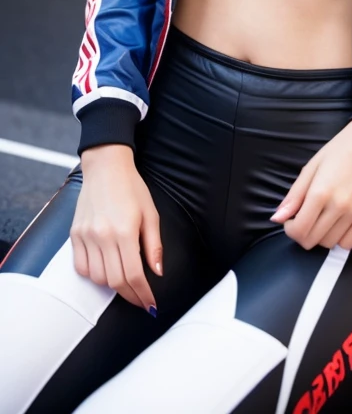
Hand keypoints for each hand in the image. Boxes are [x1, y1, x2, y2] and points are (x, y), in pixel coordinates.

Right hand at [71, 144, 162, 313]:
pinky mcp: (74, 234)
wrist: (106, 167)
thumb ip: (154, 245)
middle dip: (130, 295)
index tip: (150, 305)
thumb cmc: (131, 188)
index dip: (143, 294)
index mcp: (124, 231)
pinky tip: (104, 270)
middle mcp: (102, 236)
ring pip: (97, 278)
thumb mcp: (151, 213)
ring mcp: (86, 236)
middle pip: (115, 281)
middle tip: (140, 298)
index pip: (134, 275)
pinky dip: (93, 275)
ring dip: (112, 286)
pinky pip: (81, 267)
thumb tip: (157, 272)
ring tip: (124, 282)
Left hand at [270, 120, 351, 250]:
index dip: (289, 230)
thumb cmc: (337, 151)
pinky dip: (338, 239)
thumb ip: (293, 196)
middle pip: (312, 240)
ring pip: (329, 243)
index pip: (299, 230)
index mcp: (320, 192)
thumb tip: (276, 219)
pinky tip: (335, 225)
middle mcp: (339, 205)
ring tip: (319, 220)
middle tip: (302, 220)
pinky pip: (349, 243)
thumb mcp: (310, 168)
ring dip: (319, 237)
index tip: (290, 220)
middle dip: (301, 234)